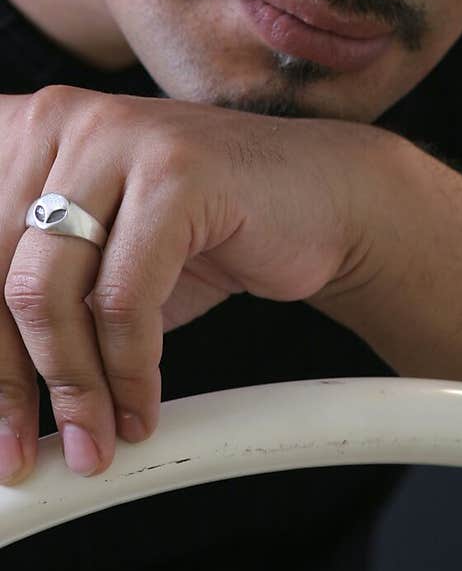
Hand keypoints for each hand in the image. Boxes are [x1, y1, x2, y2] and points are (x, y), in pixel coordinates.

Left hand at [0, 85, 376, 483]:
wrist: (322, 198)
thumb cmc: (200, 234)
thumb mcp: (92, 261)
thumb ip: (26, 296)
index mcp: (23, 130)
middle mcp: (58, 118)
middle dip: (6, 385)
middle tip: (23, 453)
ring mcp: (118, 134)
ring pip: (45, 293)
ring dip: (70, 388)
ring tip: (95, 438)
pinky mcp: (176, 169)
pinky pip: (123, 299)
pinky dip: (128, 371)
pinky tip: (142, 407)